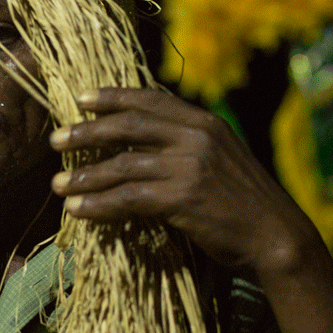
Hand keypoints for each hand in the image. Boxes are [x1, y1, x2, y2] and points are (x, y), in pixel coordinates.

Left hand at [48, 87, 321, 273]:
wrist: (277, 235)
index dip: (113, 97)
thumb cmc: (246, 203)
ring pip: (122, 165)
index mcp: (205, 122)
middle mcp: (196, 137)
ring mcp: (189, 166)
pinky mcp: (183, 198)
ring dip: (84, 176)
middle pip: (128, 126)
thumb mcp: (223, 159)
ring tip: (56, 185)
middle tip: (55, 139)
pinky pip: (128, 198)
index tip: (81, 98)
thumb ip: (189, 146)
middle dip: (87, 131)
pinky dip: (98, 204)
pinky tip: (78, 211)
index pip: (150, 100)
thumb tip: (146, 146)